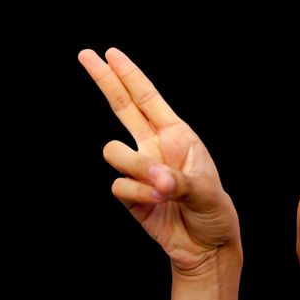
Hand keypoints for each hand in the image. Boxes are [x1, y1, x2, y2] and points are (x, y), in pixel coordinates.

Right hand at [78, 48, 240, 273]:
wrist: (205, 246)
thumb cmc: (214, 212)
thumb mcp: (207, 192)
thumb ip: (179, 181)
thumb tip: (154, 177)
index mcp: (178, 136)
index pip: (149, 99)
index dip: (129, 75)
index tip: (110, 53)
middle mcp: (155, 147)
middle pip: (122, 107)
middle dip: (105, 81)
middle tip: (85, 54)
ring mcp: (140, 170)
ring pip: (114, 151)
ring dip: (136, 167)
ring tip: (162, 188)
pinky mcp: (129, 194)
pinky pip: (118, 185)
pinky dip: (138, 195)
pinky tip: (157, 204)